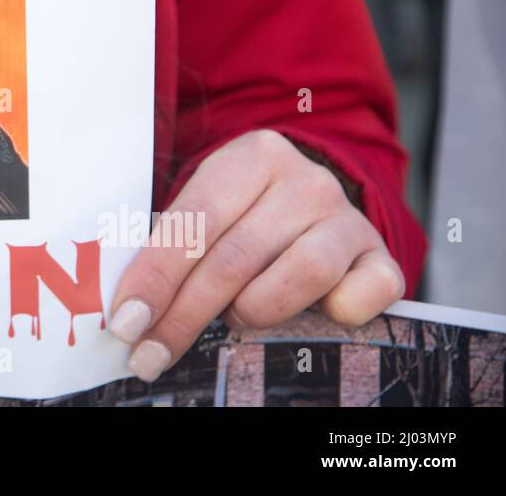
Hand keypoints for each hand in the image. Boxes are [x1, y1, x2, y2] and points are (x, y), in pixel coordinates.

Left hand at [107, 129, 404, 381]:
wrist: (315, 202)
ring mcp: (349, 219)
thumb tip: (129, 310)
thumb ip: (173, 245)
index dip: (156, 276)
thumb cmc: (244, 214)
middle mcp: (307, 181)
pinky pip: (362, 297)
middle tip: (150, 353)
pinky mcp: (382, 260)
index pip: (194, 221)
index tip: (126, 321)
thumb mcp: (206, 209)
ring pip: (299, 276)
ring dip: (252, 310)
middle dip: (184, 314)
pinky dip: (333, 314)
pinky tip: (311, 314)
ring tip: (234, 316)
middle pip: (235, 257)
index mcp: (253, 156)